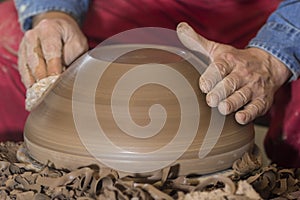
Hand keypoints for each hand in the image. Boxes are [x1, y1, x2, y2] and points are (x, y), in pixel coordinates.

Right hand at [18, 11, 87, 87]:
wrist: (58, 29)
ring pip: (27, 67)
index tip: (57, 78)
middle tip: (52, 89)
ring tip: (44, 94)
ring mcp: (24, 45)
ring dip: (35, 82)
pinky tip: (37, 91)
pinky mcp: (21, 55)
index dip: (53, 66)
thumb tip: (65, 73)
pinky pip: (23, 71)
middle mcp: (33, 35)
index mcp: (49, 29)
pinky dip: (30, 82)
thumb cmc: (69, 38)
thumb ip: (72, 55)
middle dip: (43, 77)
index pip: (50, 50)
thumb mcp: (78, 43)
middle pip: (35, 60)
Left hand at [176, 22, 290, 123]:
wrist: (269, 64)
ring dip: (232, 104)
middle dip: (219, 93)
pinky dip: (248, 114)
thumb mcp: (218, 50)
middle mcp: (243, 73)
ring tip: (223, 109)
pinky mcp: (262, 101)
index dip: (211, 77)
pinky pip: (256, 108)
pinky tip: (239, 117)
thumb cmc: (236, 60)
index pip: (220, 68)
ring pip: (242, 96)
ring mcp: (253, 87)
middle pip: (230, 84)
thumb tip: (180, 28)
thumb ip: (198, 42)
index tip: (204, 86)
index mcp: (230, 60)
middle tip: (211, 100)